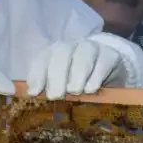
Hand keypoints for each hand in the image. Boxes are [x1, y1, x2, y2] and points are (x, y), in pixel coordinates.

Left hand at [26, 33, 142, 99]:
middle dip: (56, 76)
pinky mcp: (110, 55)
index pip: (42, 58)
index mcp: (54, 52)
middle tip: (56, 96)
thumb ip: (47, 86)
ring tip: (75, 92)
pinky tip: (91, 90)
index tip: (35, 93)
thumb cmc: (79, 81)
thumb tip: (32, 94)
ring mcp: (92, 48)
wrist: (110, 71)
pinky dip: (95, 77)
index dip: (37, 74)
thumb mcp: (62, 83)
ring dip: (76, 76)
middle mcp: (72, 46)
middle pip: (61, 54)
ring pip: (82, 56)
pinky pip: (102, 63)